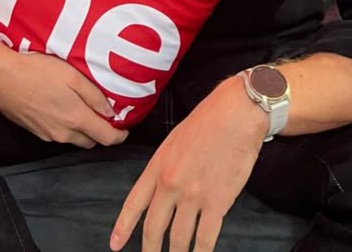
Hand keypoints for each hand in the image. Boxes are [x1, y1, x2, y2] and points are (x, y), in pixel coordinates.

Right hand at [0, 47, 129, 148]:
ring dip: (82, 130)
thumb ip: (94, 96)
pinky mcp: (34, 130)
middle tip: (105, 116)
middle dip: (101, 133)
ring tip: (84, 110)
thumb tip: (110, 112)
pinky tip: (61, 108)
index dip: (119, 135)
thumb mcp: (72, 76)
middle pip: (91, 141)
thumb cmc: (37, 72)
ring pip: (73, 139)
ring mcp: (47, 134)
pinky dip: (65, 127)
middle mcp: (63, 133)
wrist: (1, 77)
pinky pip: (57, 134)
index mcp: (76, 119)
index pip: (106, 138)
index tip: (125, 129)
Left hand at [110, 77, 267, 251]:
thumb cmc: (207, 120)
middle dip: (151, 250)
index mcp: (158, 166)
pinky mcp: (217, 202)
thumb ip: (165, 165)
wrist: (235, 114)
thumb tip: (163, 187)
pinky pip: (206, 238)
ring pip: (179, 238)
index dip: (123, 227)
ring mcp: (193, 195)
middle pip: (154, 228)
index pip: (134, 203)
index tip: (116, 245)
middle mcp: (171, 184)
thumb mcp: (175, 139)